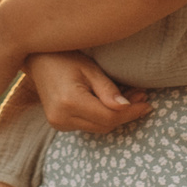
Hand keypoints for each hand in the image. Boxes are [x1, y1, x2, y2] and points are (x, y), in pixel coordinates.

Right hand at [28, 51, 151, 133]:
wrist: (38, 60)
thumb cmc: (65, 58)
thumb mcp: (90, 69)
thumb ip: (108, 90)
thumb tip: (127, 107)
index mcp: (70, 102)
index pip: (109, 117)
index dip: (131, 113)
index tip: (148, 103)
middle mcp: (62, 118)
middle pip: (105, 125)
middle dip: (126, 114)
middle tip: (142, 96)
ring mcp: (58, 124)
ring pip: (98, 128)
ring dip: (116, 116)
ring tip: (131, 97)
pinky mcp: (59, 124)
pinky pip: (88, 125)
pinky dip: (102, 117)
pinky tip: (112, 103)